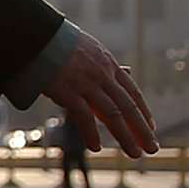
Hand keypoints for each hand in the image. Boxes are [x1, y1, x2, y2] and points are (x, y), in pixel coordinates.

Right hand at [46, 33, 160, 155]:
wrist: (36, 33)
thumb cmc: (58, 41)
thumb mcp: (89, 49)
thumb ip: (106, 65)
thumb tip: (127, 72)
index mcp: (108, 64)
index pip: (132, 92)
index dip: (143, 112)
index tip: (151, 128)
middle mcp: (102, 74)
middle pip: (128, 106)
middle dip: (142, 130)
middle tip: (152, 149)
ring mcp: (85, 82)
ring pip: (112, 114)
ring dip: (125, 136)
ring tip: (135, 153)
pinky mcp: (67, 90)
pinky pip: (83, 115)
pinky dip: (91, 133)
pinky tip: (96, 147)